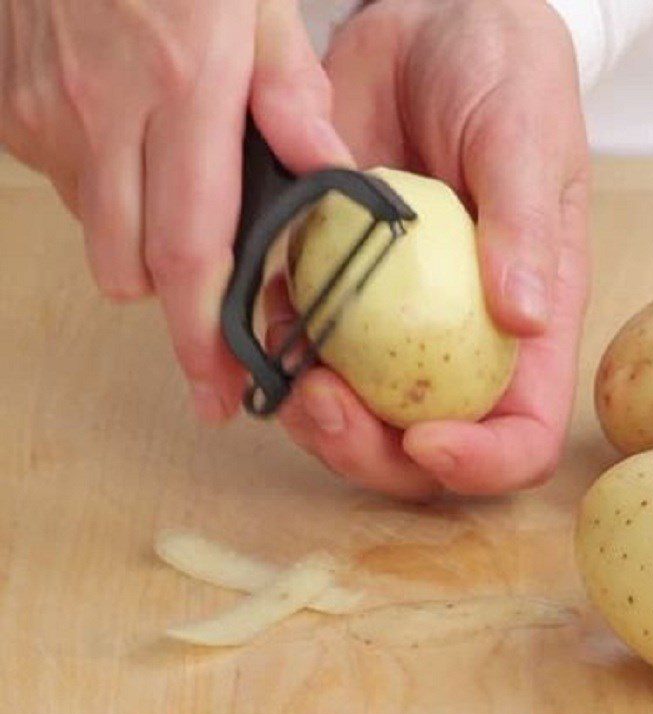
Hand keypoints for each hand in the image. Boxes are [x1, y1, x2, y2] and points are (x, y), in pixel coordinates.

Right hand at [0, 0, 350, 421]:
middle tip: (213, 316)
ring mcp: (50, 112)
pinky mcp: (15, 107)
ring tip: (179, 204)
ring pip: (99, 238)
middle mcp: (105, 112)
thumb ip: (290, 86)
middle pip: (133, 270)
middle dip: (174, 309)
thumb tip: (326, 166)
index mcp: (182, 87)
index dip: (203, 337)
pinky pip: (69, 189)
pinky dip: (107, 195)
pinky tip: (133, 152)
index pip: (189, 252)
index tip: (217, 391)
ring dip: (143, 246)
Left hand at [268, 0, 590, 497]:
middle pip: (423, 450)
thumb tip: (524, 319)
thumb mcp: (526, 137)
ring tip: (290, 376)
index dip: (481, 464)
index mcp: (524, 326)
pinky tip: (263, 321)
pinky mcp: (340, 291)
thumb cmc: (502, 74)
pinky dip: (278, 360)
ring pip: (355, 418)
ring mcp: (394, 325)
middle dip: (371, 454)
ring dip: (313, 420)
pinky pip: (304, 355)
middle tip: (325, 403)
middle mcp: (458, 341)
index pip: (522, 434)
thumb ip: (525, 227)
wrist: (431, 25)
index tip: (427, 438)